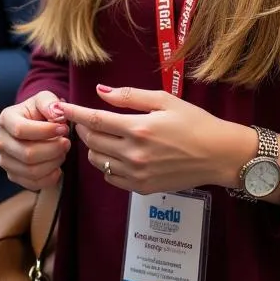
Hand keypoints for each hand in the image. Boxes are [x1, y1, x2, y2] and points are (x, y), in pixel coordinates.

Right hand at [0, 89, 70, 190]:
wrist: (34, 127)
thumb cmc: (39, 112)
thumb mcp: (44, 99)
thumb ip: (50, 103)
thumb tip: (57, 114)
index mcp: (6, 119)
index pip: (21, 130)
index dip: (45, 131)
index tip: (64, 129)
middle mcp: (1, 141)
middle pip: (27, 153)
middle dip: (53, 149)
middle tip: (67, 143)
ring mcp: (5, 160)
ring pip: (31, 171)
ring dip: (53, 163)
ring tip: (63, 152)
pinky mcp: (13, 175)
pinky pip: (33, 184)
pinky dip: (50, 177)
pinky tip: (57, 166)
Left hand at [57, 85, 255, 194]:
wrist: (218, 154)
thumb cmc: (193, 122)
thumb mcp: (163, 100)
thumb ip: (129, 96)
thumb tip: (100, 91)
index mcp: (139, 128)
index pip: (95, 120)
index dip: (75, 112)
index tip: (61, 107)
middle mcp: (134, 154)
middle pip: (92, 141)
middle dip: (84, 128)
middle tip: (88, 118)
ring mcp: (138, 174)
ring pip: (97, 161)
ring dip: (94, 147)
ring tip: (104, 136)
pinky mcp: (143, 189)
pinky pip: (111, 178)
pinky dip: (106, 165)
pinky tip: (116, 154)